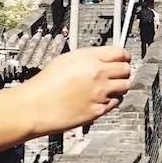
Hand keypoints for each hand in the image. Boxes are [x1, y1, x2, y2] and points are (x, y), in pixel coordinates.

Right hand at [17, 46, 131, 135]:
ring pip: (125, 86)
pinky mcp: (99, 110)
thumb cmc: (45, 84)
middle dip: (123, 71)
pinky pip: (116, 102)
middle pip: (126, 69)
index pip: (120, 53)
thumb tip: (104, 57)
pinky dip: (112, 100)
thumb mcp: (66, 59)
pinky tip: (101, 99)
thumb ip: (89, 57)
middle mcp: (97, 74)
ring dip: (120, 86)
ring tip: (109, 88)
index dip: (124, 56)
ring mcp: (100, 93)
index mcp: (89, 58)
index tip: (124, 59)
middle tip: (117, 74)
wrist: (34, 107)